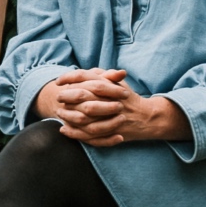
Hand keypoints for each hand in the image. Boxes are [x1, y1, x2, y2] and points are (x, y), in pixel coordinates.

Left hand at [49, 71, 184, 146]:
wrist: (147, 117)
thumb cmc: (128, 98)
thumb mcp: (118, 83)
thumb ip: (102, 76)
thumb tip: (83, 72)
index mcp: (111, 86)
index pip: (86, 77)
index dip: (69, 78)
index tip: (58, 82)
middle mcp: (111, 100)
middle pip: (84, 97)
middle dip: (67, 97)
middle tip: (58, 98)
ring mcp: (111, 118)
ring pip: (85, 117)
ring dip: (69, 116)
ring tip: (58, 114)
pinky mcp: (111, 132)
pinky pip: (90, 135)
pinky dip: (75, 133)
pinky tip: (64, 130)